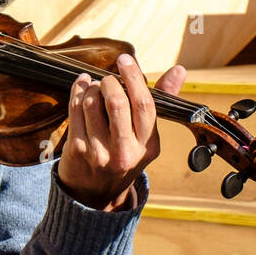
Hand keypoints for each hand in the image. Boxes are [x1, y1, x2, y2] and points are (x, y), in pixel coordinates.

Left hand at [54, 54, 185, 210]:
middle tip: (108, 78)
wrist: (95, 194)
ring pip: (93, 104)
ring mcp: (100, 153)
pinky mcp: (78, 151)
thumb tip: (179, 70)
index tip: (125, 60)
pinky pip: (75, 111)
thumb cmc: (123, 156)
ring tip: (94, 88)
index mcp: (149, 146)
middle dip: (110, 82)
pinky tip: (81, 89)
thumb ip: (161, 101)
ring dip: (92, 88)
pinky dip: (77, 92)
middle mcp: (126, 152)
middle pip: (118, 103)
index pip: (145, 104)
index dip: (134, 76)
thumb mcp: (146, 136)